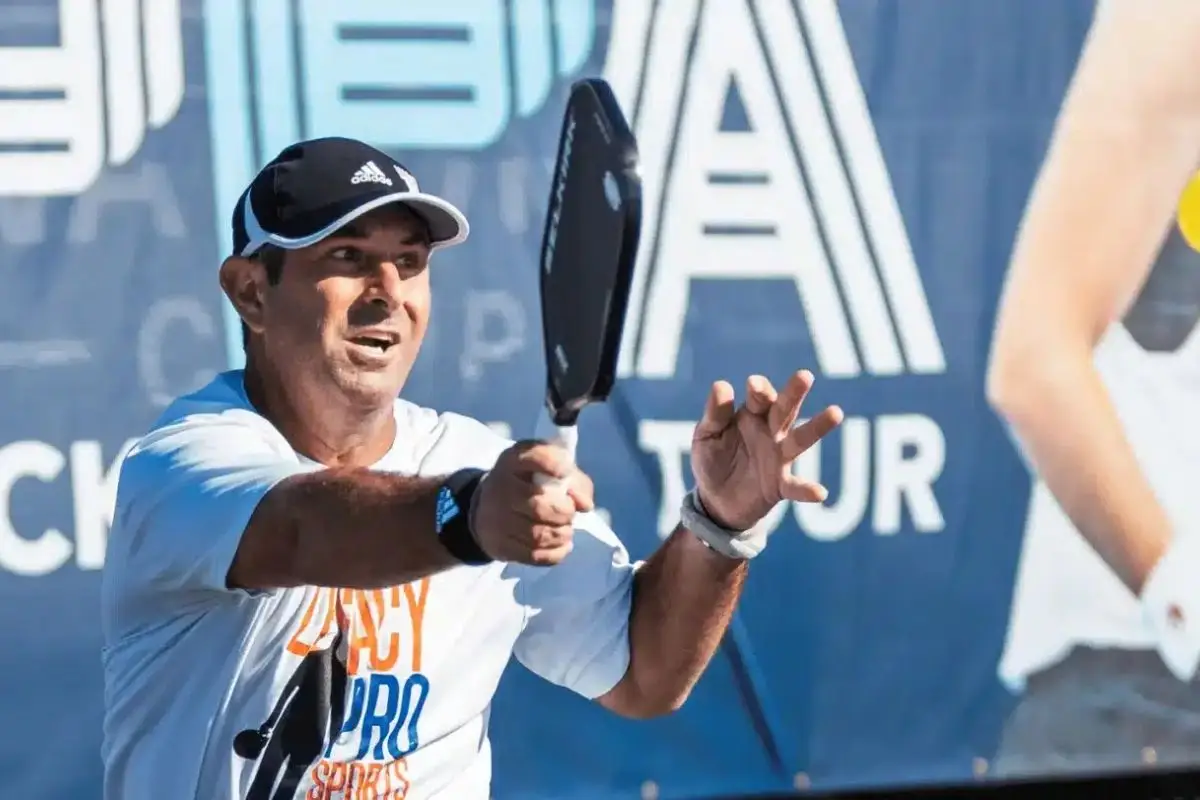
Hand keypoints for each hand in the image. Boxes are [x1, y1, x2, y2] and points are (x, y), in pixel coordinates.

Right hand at [472, 441, 594, 565]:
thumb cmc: (528, 483)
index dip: (552, 464)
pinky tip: (561, 544)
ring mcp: (496, 519)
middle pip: (540, 507)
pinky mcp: (499, 545)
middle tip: (569, 513)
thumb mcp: (549, 470)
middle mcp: (500, 488)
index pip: (534, 457)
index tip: (565, 472)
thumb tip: (585, 505)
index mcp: (514, 461)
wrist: (488, 507)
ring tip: (565, 529)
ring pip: (538, 535)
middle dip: (565, 513)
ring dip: (562, 534)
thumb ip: (575, 481)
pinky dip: (556, 553)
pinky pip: (534, 556)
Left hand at [692, 371, 843, 530]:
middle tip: (804, 376)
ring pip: (800, 440)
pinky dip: (807, 489)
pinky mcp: (780, 485)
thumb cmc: (712, 458)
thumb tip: (721, 385)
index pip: (760, 397)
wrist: (715, 499)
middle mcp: (771, 431)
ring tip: (835, 413)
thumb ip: (715, 414)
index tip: (753, 384)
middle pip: (785, 409)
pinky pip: (796, 487)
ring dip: (817, 427)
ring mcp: (779, 458)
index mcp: (752, 414)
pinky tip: (820, 492)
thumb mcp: (707, 434)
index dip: (759, 390)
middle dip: (793, 393)